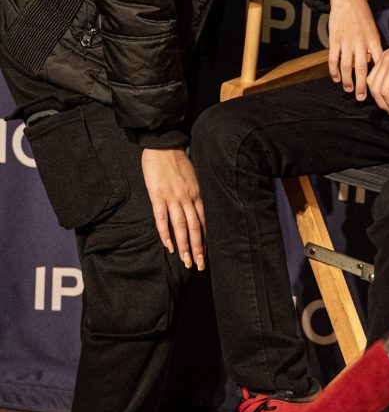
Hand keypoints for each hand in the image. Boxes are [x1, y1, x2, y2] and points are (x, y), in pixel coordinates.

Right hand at [141, 148, 205, 269]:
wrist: (164, 145)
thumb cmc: (178, 161)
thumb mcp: (193, 177)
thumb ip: (195, 193)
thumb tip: (197, 209)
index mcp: (197, 193)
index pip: (204, 220)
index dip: (206, 238)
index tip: (207, 254)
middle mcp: (187, 197)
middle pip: (195, 227)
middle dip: (198, 248)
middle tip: (198, 265)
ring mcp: (172, 197)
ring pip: (180, 226)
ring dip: (184, 245)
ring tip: (186, 261)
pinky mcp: (158, 196)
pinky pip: (162, 218)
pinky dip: (165, 233)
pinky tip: (169, 246)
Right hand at [325, 0, 382, 99]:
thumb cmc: (362, 16)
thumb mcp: (373, 29)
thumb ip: (374, 46)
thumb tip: (377, 65)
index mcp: (373, 39)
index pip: (378, 62)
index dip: (378, 77)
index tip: (379, 89)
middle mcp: (361, 42)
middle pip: (362, 68)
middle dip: (362, 85)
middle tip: (362, 98)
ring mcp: (347, 40)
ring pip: (346, 66)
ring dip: (347, 80)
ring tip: (348, 89)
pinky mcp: (335, 39)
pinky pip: (333, 58)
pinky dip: (333, 70)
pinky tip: (335, 78)